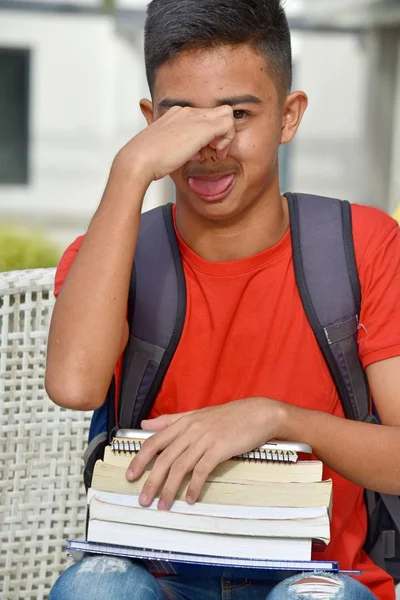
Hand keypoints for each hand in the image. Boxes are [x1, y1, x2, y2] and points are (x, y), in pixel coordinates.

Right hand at [113, 105, 235, 183]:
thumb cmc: (148, 160)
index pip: (203, 117)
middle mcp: (185, 112)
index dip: (208, 134)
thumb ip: (178, 147)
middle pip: (217, 113)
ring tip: (216, 154)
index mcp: (175, 115)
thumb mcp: (165, 149)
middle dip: (221, 133)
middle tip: (215, 152)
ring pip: (226, 115)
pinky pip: (228, 125)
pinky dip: (227, 140)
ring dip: (226, 136)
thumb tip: (191, 152)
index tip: (204, 152)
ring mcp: (194, 117)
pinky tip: (216, 153)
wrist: (139, 160)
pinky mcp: (202, 127)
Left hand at [126, 398, 285, 509]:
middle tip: (143, 500)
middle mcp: (191, 430)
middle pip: (165, 458)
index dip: (140, 460)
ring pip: (180, 467)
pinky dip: (194, 486)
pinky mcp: (220, 448)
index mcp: (183, 422)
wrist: (257, 413)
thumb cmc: (229, 416)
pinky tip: (189, 498)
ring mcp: (205, 439)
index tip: (130, 476)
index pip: (154, 441)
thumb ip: (170, 420)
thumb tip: (146, 424)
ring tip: (163, 505)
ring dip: (169, 489)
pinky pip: (202, 470)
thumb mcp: (197, 414)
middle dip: (151, 481)